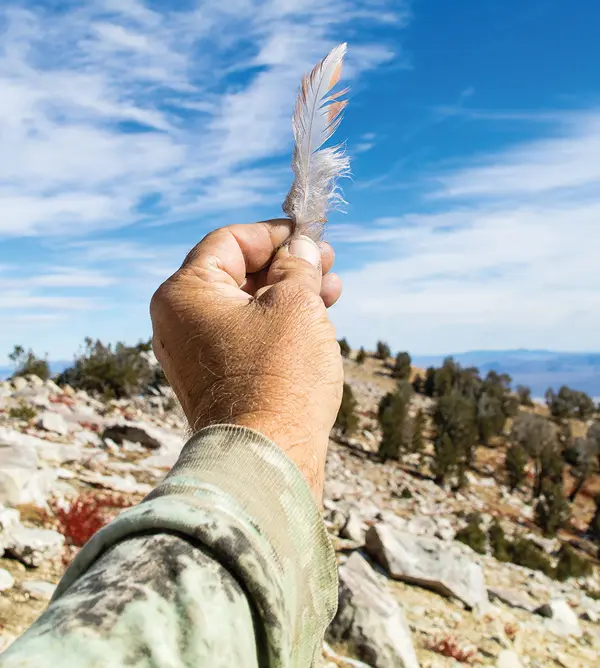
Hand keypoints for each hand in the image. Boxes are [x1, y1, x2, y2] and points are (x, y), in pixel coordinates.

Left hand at [150, 219, 342, 498]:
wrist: (265, 462)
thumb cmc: (279, 376)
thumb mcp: (295, 303)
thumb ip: (298, 265)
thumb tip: (302, 246)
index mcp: (185, 293)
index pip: (230, 241)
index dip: (274, 233)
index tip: (311, 235)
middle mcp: (179, 320)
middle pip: (238, 272)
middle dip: (287, 264)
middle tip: (328, 262)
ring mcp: (194, 353)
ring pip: (246, 305)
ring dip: (289, 293)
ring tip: (332, 290)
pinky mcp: (213, 380)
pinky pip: (245, 336)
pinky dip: (278, 323)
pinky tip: (315, 321)